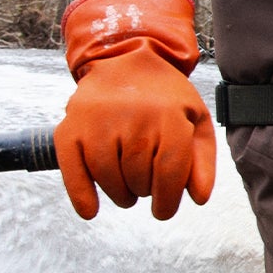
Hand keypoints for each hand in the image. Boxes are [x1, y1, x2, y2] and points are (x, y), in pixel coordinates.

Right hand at [54, 0, 214, 220]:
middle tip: (145, 183)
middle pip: (139, 178)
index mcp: (169, 116)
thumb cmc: (166, 99)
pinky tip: (91, 211)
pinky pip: (73, 171)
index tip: (163, 210)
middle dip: (145, 191)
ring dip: (120, 195)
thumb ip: (202, 160)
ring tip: (128, 191)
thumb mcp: (195, 120)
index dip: (168, 200)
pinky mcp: (70, 129)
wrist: (125, 61)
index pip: (169, 173)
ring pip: (109, 179)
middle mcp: (133, 117)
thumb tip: (198, 198)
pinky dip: (81, 196)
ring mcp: (98, 123)